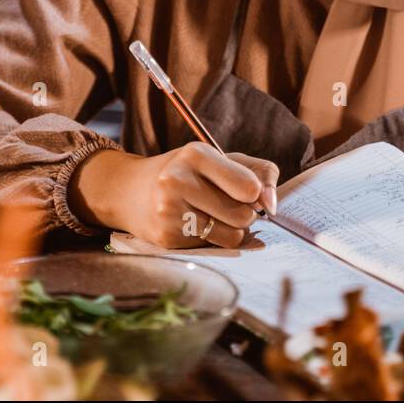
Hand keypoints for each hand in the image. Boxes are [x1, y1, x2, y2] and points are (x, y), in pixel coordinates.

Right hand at [69, 143, 278, 248]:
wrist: (130, 191)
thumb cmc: (188, 173)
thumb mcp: (220, 160)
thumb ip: (259, 173)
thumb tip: (272, 205)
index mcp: (196, 154)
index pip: (248, 186)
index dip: (256, 194)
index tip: (248, 192)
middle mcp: (178, 180)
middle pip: (242, 215)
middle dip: (244, 214)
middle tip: (227, 204)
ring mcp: (168, 211)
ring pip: (231, 236)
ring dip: (231, 230)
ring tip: (212, 215)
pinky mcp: (166, 238)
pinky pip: (212, 248)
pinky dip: (210, 240)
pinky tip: (191, 225)